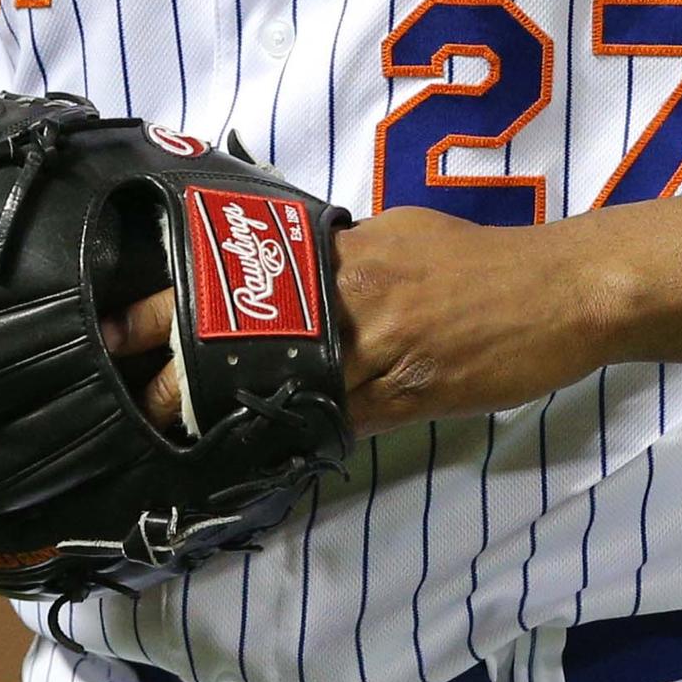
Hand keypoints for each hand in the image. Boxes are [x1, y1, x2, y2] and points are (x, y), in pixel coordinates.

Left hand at [102, 204, 620, 434]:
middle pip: (240, 342)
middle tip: (129, 394)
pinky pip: (333, 421)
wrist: (561, 295)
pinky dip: (294, 432)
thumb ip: (343, 253)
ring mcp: (376, 357)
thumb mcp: (403, 233)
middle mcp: (350, 305)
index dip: (171, 308)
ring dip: (221, 414)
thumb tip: (296, 266)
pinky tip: (257, 448)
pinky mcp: (404, 401)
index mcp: (343, 255)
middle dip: (176, 375)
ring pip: (278, 391)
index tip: (119, 327)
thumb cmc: (484, 259)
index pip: (238, 280)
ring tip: (168, 432)